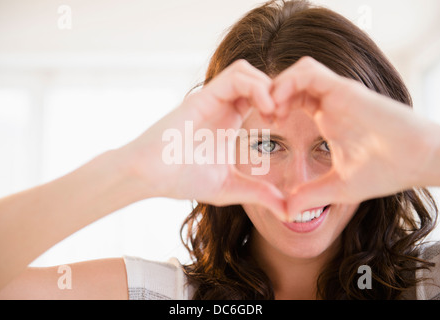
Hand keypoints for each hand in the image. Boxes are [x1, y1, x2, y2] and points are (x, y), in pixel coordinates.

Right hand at [121, 60, 286, 217]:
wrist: (151, 176)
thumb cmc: (183, 179)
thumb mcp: (231, 187)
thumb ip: (260, 194)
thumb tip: (289, 212)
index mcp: (230, 119)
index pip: (260, 95)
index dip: (278, 104)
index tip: (283, 125)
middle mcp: (222, 104)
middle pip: (257, 78)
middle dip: (277, 92)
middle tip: (283, 116)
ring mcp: (213, 98)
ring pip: (247, 71)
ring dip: (268, 87)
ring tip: (274, 114)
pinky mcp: (203, 96)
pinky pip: (235, 76)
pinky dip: (256, 87)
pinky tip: (265, 111)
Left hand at [271, 57, 437, 216]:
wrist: (420, 160)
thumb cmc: (386, 171)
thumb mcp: (339, 187)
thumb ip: (311, 196)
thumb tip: (287, 212)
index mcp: (327, 116)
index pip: (293, 99)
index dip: (275, 108)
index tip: (267, 127)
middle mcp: (330, 101)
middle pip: (292, 81)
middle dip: (272, 94)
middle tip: (263, 116)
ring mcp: (338, 93)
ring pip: (298, 71)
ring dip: (278, 86)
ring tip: (270, 111)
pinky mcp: (345, 89)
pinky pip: (308, 72)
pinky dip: (289, 83)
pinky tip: (281, 106)